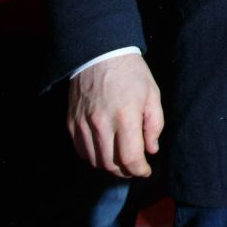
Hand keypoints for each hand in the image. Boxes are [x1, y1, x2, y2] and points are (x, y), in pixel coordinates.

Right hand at [67, 52, 163, 178]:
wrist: (99, 54)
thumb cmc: (131, 73)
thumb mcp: (152, 94)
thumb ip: (154, 124)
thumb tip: (151, 150)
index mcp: (125, 116)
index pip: (130, 158)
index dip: (140, 170)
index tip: (146, 170)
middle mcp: (101, 124)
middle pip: (111, 164)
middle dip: (126, 172)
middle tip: (134, 167)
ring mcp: (83, 124)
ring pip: (95, 161)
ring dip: (110, 166)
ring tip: (121, 160)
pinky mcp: (71, 123)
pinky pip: (81, 151)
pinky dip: (94, 157)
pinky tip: (104, 150)